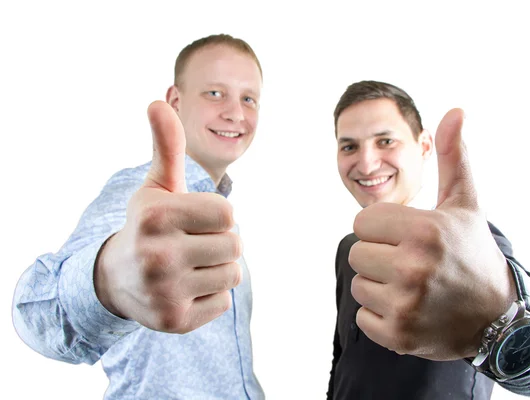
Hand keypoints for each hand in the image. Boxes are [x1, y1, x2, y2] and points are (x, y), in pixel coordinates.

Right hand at [94, 101, 241, 333]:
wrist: (116, 279)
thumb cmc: (148, 225)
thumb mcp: (157, 185)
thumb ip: (166, 147)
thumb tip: (157, 101)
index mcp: (155, 217)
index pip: (228, 214)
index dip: (217, 215)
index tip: (194, 219)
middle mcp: (157, 256)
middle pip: (235, 244)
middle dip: (220, 241)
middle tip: (190, 245)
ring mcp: (165, 293)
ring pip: (232, 274)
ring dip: (217, 268)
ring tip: (188, 266)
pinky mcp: (175, 322)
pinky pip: (222, 303)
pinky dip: (210, 296)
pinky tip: (184, 289)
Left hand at [349, 109, 516, 359]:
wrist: (497, 314)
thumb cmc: (473, 252)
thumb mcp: (466, 204)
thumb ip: (453, 158)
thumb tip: (454, 110)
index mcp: (424, 230)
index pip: (362, 220)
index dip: (382, 227)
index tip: (406, 235)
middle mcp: (413, 268)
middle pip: (355, 252)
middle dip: (379, 254)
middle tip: (410, 262)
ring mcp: (405, 305)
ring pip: (358, 284)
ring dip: (379, 284)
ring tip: (412, 286)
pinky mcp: (398, 335)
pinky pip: (363, 316)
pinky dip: (381, 315)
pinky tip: (410, 309)